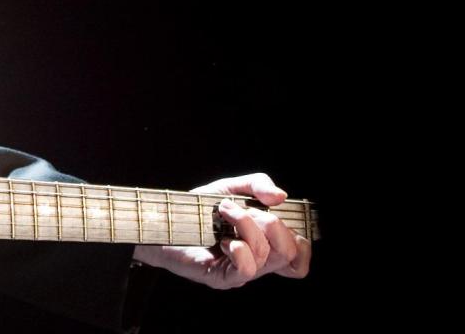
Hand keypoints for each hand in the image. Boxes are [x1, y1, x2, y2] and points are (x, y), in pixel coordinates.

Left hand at [132, 172, 310, 289]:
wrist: (162, 221)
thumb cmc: (197, 209)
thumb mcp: (230, 188)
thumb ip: (258, 186)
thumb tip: (281, 196)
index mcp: (265, 244)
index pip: (299, 258)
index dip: (302, 243)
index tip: (283, 219)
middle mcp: (257, 262)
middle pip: (289, 253)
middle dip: (273, 224)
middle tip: (244, 209)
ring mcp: (240, 272)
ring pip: (265, 255)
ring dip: (246, 225)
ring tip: (224, 211)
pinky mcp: (222, 278)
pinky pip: (246, 269)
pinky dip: (239, 248)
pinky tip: (223, 239)